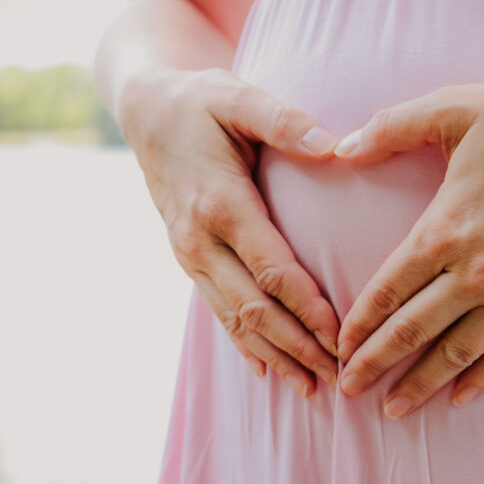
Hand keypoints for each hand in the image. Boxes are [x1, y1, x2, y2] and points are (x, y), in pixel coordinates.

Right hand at [118, 66, 341, 396]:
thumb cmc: (200, 102)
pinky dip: (243, 343)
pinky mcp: (188, 259)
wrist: (143, 111)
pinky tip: (266, 370)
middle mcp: (201, 240)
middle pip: (255, 308)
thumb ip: (284, 122)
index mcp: (221, 204)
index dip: (307, 309)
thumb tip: (333, 146)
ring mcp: (190, 254)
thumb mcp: (238, 97)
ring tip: (309, 386)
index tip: (340, 338)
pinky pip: (217, 310)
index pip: (272, 270)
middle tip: (337, 378)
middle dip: (297, 347)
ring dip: (274, 355)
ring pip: (235, 318)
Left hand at [331, 74, 483, 417]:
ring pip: (456, 353)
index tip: (336, 347)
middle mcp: (476, 274)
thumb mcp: (454, 108)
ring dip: (420, 384)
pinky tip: (458, 397)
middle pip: (411, 332)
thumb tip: (339, 147)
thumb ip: (390, 127)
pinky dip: (480, 378)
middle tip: (346, 389)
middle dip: (374, 364)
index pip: (386, 292)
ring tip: (393, 409)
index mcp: (444, 231)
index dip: (357, 325)